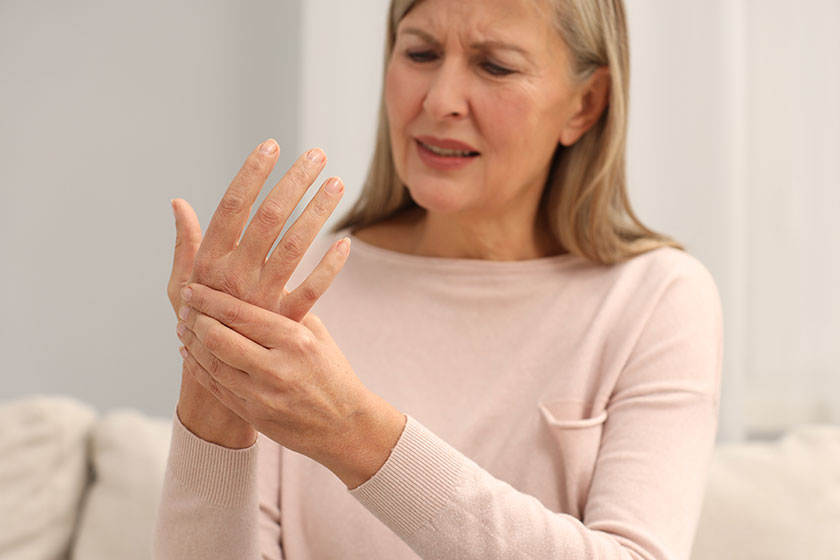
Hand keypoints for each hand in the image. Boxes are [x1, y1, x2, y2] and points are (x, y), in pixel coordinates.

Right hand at [170, 139, 347, 447]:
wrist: (214, 384)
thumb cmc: (196, 327)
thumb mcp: (180, 287)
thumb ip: (186, 245)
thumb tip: (179, 202)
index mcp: (208, 264)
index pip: (232, 208)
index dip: (252, 174)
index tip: (271, 144)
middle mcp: (235, 278)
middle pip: (269, 218)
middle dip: (294, 182)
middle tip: (317, 155)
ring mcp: (262, 301)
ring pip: (294, 246)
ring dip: (318, 212)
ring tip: (337, 184)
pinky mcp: (285, 324)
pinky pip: (313, 291)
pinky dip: (330, 267)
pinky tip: (347, 242)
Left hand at [176, 282, 405, 488]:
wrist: (345, 425)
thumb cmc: (333, 374)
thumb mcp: (317, 335)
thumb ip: (288, 310)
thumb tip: (259, 279)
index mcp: (294, 341)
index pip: (240, 314)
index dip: (209, 300)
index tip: (193, 288)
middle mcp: (276, 368)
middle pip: (218, 338)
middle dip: (195, 320)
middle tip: (184, 307)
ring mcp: (262, 395)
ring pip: (211, 364)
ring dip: (190, 343)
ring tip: (182, 327)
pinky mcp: (253, 415)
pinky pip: (215, 387)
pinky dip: (197, 368)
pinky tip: (190, 353)